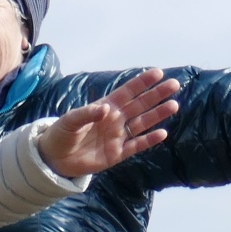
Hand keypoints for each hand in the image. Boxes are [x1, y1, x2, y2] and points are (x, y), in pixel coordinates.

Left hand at [35, 68, 182, 178]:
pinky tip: (162, 133)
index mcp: (105, 107)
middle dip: (156, 95)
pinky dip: (149, 140)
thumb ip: (87, 113)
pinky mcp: (117, 153)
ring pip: (142, 123)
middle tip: (174, 84)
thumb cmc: (62, 134)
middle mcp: (115, 119)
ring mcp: (118, 136)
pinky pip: (136, 145)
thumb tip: (106, 109)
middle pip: (140, 105)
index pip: (127, 92)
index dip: (142, 82)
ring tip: (174, 105)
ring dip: (157, 114)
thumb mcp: (70, 121)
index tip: (158, 73)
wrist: (55, 158)